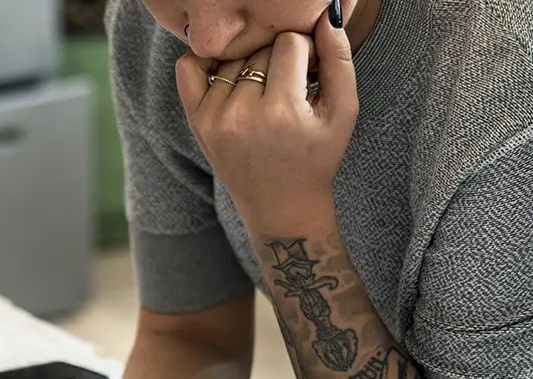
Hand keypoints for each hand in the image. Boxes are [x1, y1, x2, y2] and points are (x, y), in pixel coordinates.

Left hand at [173, 9, 355, 227]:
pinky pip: (189, 67)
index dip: (307, 54)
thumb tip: (328, 13)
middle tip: (289, 89)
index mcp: (281, 112)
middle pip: (262, 49)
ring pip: (234, 57)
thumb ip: (339, 59)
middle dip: (280, 61)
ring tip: (267, 94)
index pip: (291, 43)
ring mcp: (214, 118)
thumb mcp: (343, 112)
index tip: (310, 77)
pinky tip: (230, 77)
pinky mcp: (196, 122)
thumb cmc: (316, 158)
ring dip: (252, 66)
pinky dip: (208, 62)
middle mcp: (242, 115)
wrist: (280, 206)